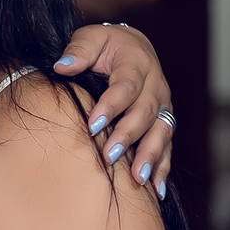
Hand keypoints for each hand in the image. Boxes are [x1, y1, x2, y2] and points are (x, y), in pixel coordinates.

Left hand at [53, 24, 172, 198]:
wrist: (134, 48)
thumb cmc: (105, 47)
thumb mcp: (90, 38)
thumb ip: (78, 50)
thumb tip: (61, 66)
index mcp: (137, 63)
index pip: (126, 86)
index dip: (111, 106)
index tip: (93, 125)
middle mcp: (155, 86)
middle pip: (145, 113)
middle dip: (128, 136)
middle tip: (109, 156)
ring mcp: (163, 106)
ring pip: (161, 132)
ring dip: (150, 156)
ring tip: (138, 179)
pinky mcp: (164, 122)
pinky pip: (167, 146)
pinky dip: (163, 168)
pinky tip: (156, 191)